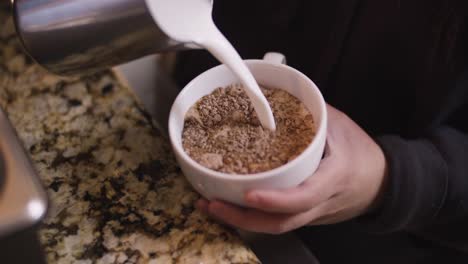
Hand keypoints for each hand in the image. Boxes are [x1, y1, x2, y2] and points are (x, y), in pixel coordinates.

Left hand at [196, 104, 387, 233]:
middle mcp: (320, 203)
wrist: (381, 182)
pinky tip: (230, 206)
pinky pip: (277, 222)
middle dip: (243, 219)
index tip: (248, 195)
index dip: (275, 200)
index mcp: (333, 177)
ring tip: (210, 206)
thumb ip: (309, 111)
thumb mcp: (339, 124)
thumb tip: (273, 92)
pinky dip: (251, 217)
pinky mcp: (305, 217)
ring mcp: (312, 215)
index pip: (304, 196)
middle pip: (281, 223)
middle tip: (211, 204)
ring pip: (276, 227)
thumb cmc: (360, 151)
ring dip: (241, 221)